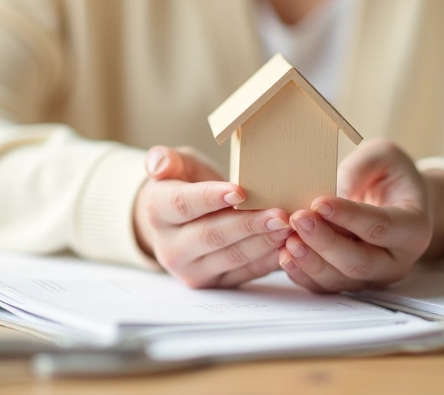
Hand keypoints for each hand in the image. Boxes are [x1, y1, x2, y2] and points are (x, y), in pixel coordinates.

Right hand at [134, 146, 291, 287]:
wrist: (183, 222)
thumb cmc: (186, 186)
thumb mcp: (177, 166)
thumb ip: (168, 160)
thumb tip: (159, 166)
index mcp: (157, 212)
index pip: (182, 205)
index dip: (210, 198)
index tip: (240, 191)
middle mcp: (169, 246)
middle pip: (210, 235)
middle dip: (247, 225)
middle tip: (279, 214)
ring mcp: (191, 269)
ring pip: (230, 257)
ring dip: (262, 243)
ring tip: (287, 228)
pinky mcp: (214, 283)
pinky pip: (244, 273)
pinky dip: (267, 260)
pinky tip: (286, 246)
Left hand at [279, 139, 433, 292]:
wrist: (398, 202)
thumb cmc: (392, 177)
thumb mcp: (385, 157)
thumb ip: (361, 168)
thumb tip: (333, 189)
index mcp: (413, 228)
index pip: (380, 226)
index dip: (349, 216)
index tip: (320, 202)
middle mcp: (397, 260)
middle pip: (360, 262)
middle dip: (326, 242)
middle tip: (299, 220)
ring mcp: (374, 277)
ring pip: (340, 279)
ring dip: (311, 262)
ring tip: (287, 239)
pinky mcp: (351, 282)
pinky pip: (326, 286)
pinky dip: (303, 274)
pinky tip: (285, 256)